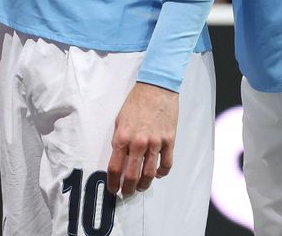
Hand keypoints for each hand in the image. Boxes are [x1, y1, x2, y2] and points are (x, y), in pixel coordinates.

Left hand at [106, 82, 177, 196]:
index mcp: (122, 137)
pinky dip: (161, 173)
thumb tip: (119, 157)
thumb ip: (119, 140)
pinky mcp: (169, 141)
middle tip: (127, 193)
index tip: (113, 189)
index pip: (115, 168)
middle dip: (128, 189)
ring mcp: (155, 143)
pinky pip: (166, 164)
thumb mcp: (120, 120)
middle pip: (132, 176)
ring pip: (149, 174)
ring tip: (141, 187)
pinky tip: (157, 173)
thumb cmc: (136, 102)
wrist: (156, 88)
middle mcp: (138, 143)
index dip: (113, 183)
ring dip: (144, 185)